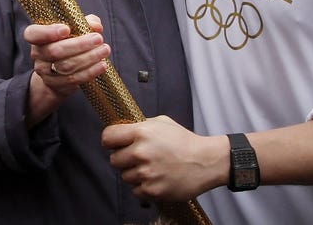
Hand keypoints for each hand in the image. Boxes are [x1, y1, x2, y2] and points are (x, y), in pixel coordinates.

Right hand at [24, 15, 109, 125]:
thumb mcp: (72, 28)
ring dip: (89, 57)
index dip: (48, 32)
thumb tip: (95, 25)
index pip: (33, 34)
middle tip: (98, 38)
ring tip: (105, 50)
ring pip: (66, 66)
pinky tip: (102, 65)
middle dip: (79, 44)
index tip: (66, 29)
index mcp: (37, 37)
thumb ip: (83, 22)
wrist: (56, 72)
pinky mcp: (57, 85)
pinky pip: (74, 79)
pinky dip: (90, 71)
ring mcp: (46, 72)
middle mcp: (38, 54)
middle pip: (55, 51)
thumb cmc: (66, 42)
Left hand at [103, 116, 227, 201]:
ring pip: (125, 176)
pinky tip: (156, 178)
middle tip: (137, 157)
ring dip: (134, 173)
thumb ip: (140, 125)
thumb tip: (122, 130)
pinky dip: (143, 186)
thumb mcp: (162, 122)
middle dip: (123, 158)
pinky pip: (135, 191)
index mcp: (141, 132)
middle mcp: (140, 152)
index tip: (114, 143)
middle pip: (114, 160)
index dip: (110, 140)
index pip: (108, 137)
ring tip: (151, 167)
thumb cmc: (183, 140)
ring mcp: (146, 173)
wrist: (204, 162)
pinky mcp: (152, 191)